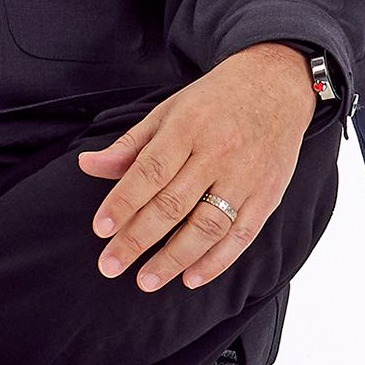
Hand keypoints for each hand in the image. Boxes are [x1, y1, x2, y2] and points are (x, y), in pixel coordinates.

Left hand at [79, 44, 319, 292]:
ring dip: (174, 259)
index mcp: (189, 126)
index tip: (101, 229)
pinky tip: (191, 278)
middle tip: (110, 265)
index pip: (150, 171)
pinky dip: (216, 261)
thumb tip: (87, 166)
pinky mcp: (268, 194)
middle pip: (173, 204)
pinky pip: (241, 236)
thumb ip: (131, 145)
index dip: (123, 202)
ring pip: (207, 226)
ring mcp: (246, 176)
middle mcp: (218, 151)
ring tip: (146, 281)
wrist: (277, 84)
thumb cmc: (216, 100)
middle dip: (138, 239)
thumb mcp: (170, 110)